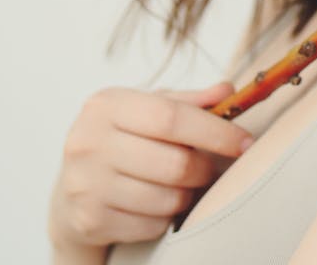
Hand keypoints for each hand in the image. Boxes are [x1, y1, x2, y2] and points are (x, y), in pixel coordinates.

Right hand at [48, 82, 252, 258]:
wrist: (71, 190)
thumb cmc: (121, 141)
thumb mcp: (146, 111)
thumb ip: (188, 101)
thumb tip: (228, 90)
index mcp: (106, 105)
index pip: (171, 117)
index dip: (215, 132)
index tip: (244, 142)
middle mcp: (89, 141)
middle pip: (175, 164)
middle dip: (204, 169)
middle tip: (208, 168)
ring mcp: (85, 183)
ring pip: (167, 199)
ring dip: (185, 195)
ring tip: (178, 185)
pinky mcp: (89, 220)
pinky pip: (153, 225)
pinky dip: (165, 218)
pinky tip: (154, 204)